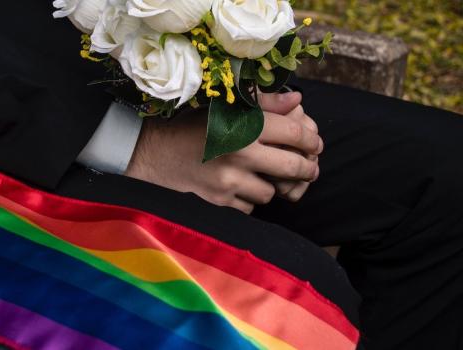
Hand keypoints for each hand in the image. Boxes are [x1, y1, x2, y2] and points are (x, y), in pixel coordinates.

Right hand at [125, 92, 321, 213]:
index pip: (294, 132)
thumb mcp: (225, 107)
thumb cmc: (192, 126)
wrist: (154, 153)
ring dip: (272, 185)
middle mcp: (240, 152)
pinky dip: (250, 199)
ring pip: (271, 191)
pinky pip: (250, 207)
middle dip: (307, 169)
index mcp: (243, 124)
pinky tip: (241, 188)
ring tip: (265, 177)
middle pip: (292, 167)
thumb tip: (297, 100)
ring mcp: (229, 180)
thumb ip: (264, 103)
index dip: (311, 139)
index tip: (314, 143)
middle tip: (310, 168)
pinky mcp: (219, 201)